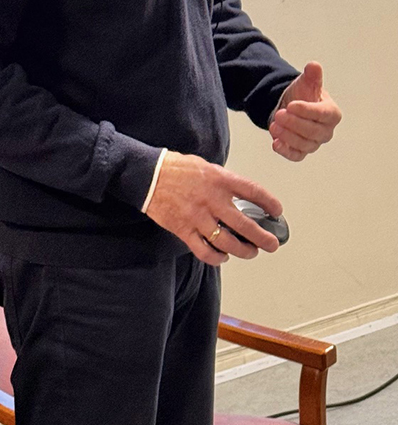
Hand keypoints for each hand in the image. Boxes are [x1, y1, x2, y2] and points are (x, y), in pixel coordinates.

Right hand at [145, 151, 282, 266]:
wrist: (148, 175)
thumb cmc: (175, 169)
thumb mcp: (206, 167)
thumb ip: (223, 182)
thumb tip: (239, 195)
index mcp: (219, 180)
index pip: (253, 191)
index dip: (269, 203)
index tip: (277, 211)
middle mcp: (212, 200)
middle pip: (245, 225)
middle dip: (263, 238)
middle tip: (271, 244)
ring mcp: (198, 217)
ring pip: (228, 243)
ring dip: (244, 251)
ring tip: (250, 252)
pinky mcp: (184, 230)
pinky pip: (205, 251)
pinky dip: (217, 258)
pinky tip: (223, 256)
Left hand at [269, 62, 341, 161]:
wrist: (290, 107)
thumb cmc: (303, 95)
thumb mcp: (306, 83)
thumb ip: (312, 76)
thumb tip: (313, 65)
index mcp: (331, 113)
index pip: (323, 115)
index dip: (307, 111)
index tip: (291, 105)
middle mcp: (325, 131)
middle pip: (313, 132)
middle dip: (294, 123)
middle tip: (279, 114)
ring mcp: (314, 143)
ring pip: (303, 144)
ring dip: (287, 136)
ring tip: (274, 125)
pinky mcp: (301, 151)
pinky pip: (296, 156)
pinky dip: (286, 151)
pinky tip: (276, 144)